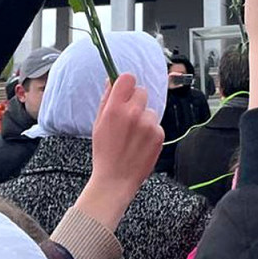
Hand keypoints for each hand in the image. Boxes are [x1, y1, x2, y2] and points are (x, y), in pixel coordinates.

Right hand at [76, 74, 162, 231]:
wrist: (115, 180)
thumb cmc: (105, 153)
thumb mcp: (98, 124)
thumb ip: (107, 100)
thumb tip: (112, 80)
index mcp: (114, 109)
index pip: (127, 78)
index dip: (126, 84)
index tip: (125, 91)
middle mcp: (133, 113)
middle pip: (141, 91)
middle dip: (135, 101)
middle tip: (128, 117)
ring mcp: (148, 124)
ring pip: (150, 110)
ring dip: (144, 118)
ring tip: (133, 135)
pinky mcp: (159, 134)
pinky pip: (156, 124)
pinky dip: (150, 131)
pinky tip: (140, 143)